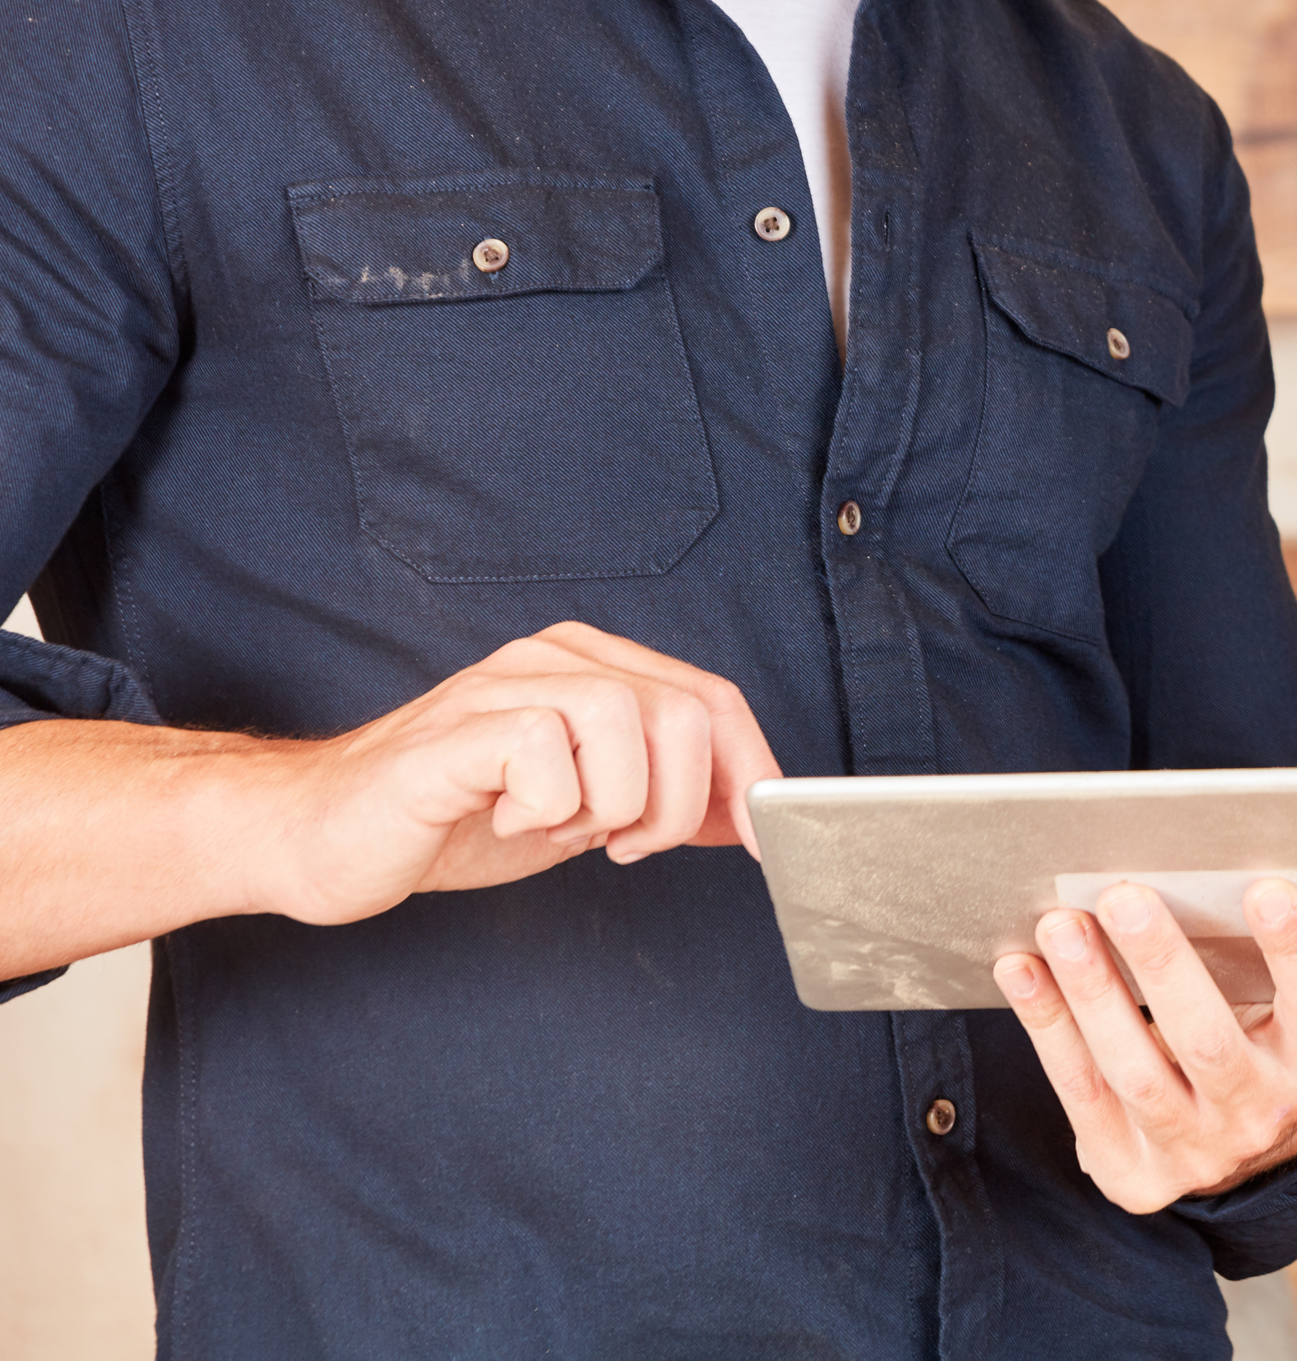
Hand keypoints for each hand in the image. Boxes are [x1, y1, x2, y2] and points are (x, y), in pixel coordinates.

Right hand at [258, 620, 776, 924]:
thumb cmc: (453, 819)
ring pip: (627, 722)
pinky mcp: (453, 731)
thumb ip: (663, 796)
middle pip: (687, 712)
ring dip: (616, 803)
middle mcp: (554, 657)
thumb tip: (753, 814)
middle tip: (626, 844)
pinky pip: (545, 753)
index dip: (753, 772)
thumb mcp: (586, 809)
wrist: (323, 840)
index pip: (714, 699)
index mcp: (595, 665)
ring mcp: (501, 685)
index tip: (769, 838)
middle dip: (682, 804)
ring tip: (565, 828)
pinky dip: (548, 807)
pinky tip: (511, 818)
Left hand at [994, 873, 1296, 1211]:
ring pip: (1134, 1072)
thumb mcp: (1277, 1011)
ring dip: (1091, 992)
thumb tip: (1195, 869)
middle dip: (1160, 962)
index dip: (1295, 948)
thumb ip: (1250, 956)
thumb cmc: (1251, 1044)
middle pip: (1206, 1040)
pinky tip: (1022, 972)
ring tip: (1060, 927)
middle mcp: (1260, 1114)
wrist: (1235, 1152)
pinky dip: (1048, 1026)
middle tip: (1122, 896)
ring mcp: (1195, 1153)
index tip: (1265, 889)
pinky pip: (1082, 1095)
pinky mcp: (1134, 1174)